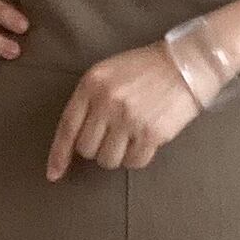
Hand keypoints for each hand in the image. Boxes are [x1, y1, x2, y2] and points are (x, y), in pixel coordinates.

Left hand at [46, 42, 204, 181]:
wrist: (186, 64)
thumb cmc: (145, 69)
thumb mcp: (109, 72)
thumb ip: (90, 99)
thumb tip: (74, 139)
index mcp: (91, 84)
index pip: (67, 127)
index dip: (58, 154)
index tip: (53, 174)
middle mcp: (107, 102)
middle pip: (87, 149)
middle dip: (97, 148)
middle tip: (114, 136)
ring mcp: (129, 119)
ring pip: (108, 160)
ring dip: (117, 155)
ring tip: (130, 137)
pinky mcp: (151, 133)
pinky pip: (133, 162)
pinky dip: (136, 158)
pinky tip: (144, 141)